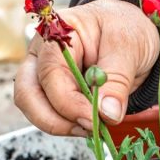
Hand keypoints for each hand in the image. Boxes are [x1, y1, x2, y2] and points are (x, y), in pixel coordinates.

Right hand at [14, 0, 159, 135]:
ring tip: (93, 127)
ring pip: (32, 107)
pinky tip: (90, 123)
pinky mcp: (50, 90)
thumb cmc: (126, 30)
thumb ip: (117, 81)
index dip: (69, 104)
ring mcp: (42, 72)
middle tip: (91, 129)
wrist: (132, 30)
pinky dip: (66, 124)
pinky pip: (48, 113)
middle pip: (28, 94)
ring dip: (60, 125)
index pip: (50, 74)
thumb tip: (107, 114)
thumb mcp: (129, 49)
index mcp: (57, 33)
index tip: (95, 121)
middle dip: (56, 120)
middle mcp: (41, 53)